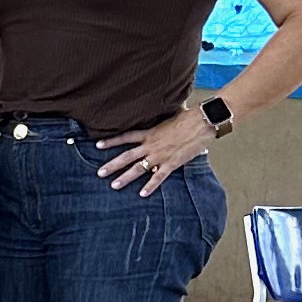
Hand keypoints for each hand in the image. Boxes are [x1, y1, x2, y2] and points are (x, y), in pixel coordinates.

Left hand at [96, 108, 214, 196]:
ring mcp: (160, 155)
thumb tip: (159, 108)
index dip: (111, 141)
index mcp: (149, 133)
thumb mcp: (169, 115)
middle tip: (99, 173)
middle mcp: (151, 145)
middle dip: (112, 165)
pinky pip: (158, 177)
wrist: (203, 122)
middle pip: (126, 156)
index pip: (125, 137)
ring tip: (114, 185)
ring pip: (138, 168)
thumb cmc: (189, 117)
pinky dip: (150, 186)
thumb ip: (160, 117)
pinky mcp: (172, 163)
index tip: (97, 145)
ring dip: (125, 178)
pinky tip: (142, 194)